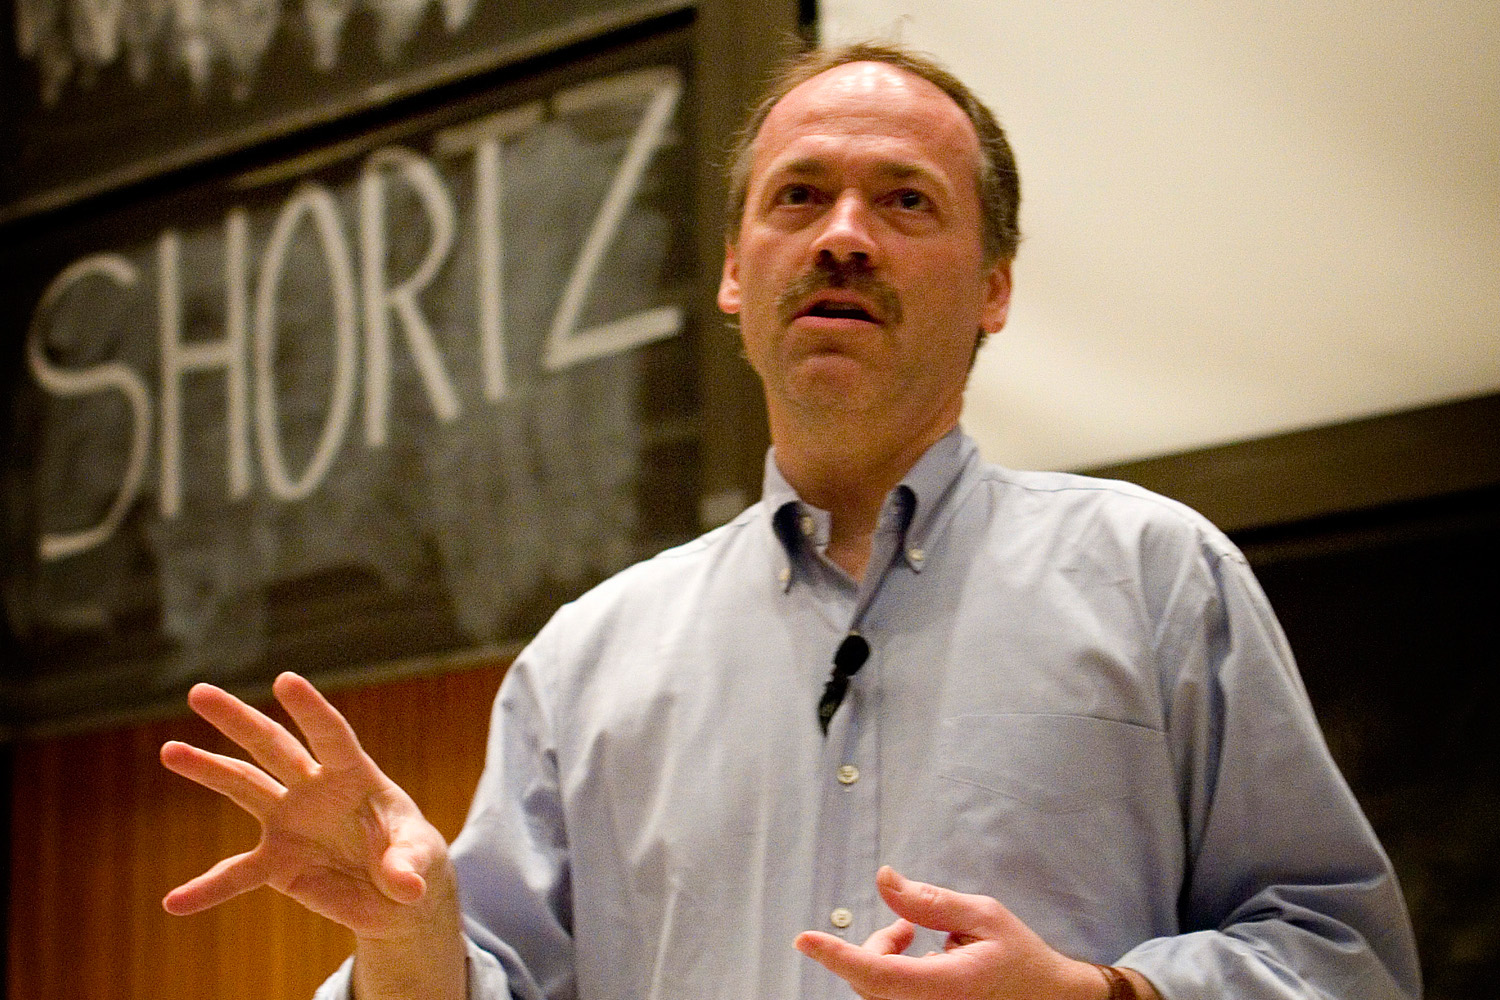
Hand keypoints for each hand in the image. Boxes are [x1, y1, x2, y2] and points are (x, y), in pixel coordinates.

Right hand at [160, 672, 452, 941]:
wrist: (398, 896)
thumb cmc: (414, 857)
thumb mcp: (420, 858)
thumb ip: (407, 866)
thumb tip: (406, 887)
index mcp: (354, 775)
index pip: (331, 735)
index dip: (310, 709)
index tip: (285, 680)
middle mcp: (315, 789)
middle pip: (272, 745)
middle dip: (238, 719)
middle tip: (198, 692)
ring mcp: (291, 822)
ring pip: (244, 787)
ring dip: (208, 769)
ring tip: (170, 750)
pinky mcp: (278, 862)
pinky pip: (237, 874)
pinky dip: (208, 889)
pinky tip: (175, 902)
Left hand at [794, 866, 1112, 999]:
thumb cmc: (1020, 958)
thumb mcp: (984, 917)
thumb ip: (930, 901)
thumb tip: (884, 878)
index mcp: (949, 988)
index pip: (879, 974)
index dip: (837, 956)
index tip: (804, 939)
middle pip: (869, 980)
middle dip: (875, 944)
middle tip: (908, 927)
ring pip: (874, 989)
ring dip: (881, 958)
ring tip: (916, 938)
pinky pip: (887, 997)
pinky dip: (889, 972)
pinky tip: (918, 958)